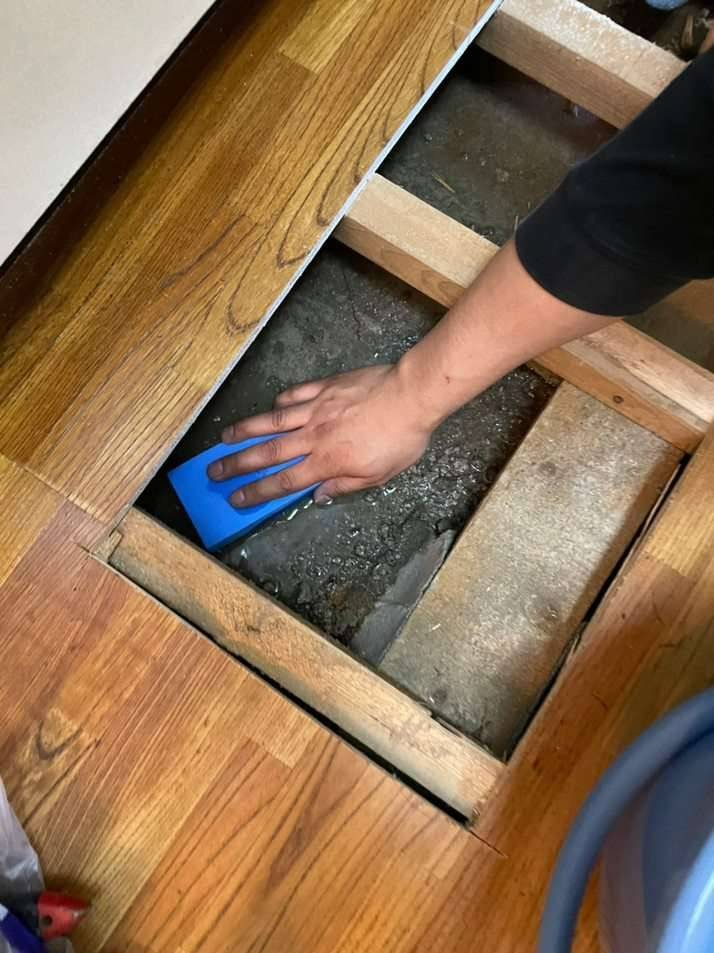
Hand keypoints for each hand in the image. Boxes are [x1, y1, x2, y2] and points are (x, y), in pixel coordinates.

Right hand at [208, 365, 432, 506]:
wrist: (410, 395)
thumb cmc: (401, 438)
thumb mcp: (379, 474)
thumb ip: (345, 485)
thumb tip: (318, 496)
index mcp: (327, 462)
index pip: (284, 482)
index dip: (257, 492)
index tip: (235, 498)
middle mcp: (314, 436)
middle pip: (267, 453)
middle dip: (237, 464)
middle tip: (214, 471)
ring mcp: (316, 409)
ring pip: (272, 421)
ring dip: (246, 431)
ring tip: (224, 437)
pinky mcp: (324, 387)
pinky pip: (295, 395)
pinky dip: (281, 402)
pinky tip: (271, 407)